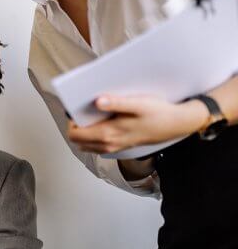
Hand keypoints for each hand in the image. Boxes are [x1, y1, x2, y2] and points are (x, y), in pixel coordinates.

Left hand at [67, 95, 208, 153]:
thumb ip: (116, 103)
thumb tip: (97, 102)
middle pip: (77, 140)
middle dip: (76, 125)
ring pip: (86, 144)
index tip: (76, 108)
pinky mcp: (119, 146)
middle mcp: (109, 144)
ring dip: (84, 131)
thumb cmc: (158, 112)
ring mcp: (114, 147)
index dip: (71, 121)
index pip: (75, 134)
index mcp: (109, 134)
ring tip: (93, 115)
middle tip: (83, 110)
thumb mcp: (138, 103)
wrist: (177, 124)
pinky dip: (93, 135)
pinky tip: (103, 121)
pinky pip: (97, 145)